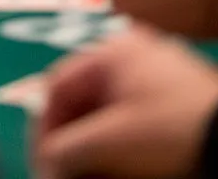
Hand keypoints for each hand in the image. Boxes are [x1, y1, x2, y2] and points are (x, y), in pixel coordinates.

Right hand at [33, 26, 217, 177]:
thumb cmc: (174, 130)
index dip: (44, 127)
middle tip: (64, 175)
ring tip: (89, 178)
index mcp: (112, 51)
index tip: (42, 160)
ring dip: (91, 152)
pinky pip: (130, 126)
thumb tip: (46, 161)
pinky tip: (115, 173)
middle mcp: (131, 57)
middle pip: (82, 104)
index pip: (58, 84)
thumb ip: (67, 148)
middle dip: (70, 145)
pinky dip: (117, 152)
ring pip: (105, 118)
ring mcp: (155, 80)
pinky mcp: (173, 106)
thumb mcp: (111, 140)